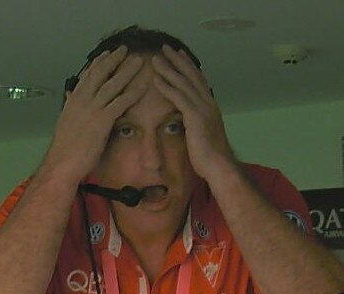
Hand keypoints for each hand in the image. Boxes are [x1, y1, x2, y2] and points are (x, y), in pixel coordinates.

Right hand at [43, 46, 145, 182]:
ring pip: (112, 84)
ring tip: (139, 61)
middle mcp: (82, 100)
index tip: (107, 54)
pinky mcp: (102, 121)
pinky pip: (120, 102)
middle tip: (125, 50)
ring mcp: (92, 109)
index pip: (87, 76)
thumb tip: (70, 96)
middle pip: (100, 73)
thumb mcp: (65, 122)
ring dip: (127, 71)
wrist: (63, 162)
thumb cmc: (65, 148)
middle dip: (113, 60)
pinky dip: (132, 93)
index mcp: (73, 101)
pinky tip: (143, 86)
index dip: (98, 63)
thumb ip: (70, 107)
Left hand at [152, 45, 233, 180]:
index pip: (199, 81)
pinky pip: (179, 97)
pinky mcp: (195, 116)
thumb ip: (196, 124)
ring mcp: (203, 108)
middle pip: (191, 76)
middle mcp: (208, 103)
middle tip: (166, 48)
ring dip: (169, 69)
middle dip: (178, 61)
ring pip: (184, 83)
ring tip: (156, 59)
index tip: (179, 55)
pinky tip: (156, 80)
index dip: (189, 67)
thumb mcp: (203, 135)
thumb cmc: (210, 157)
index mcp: (211, 107)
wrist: (218, 165)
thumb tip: (188, 123)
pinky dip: (167, 87)